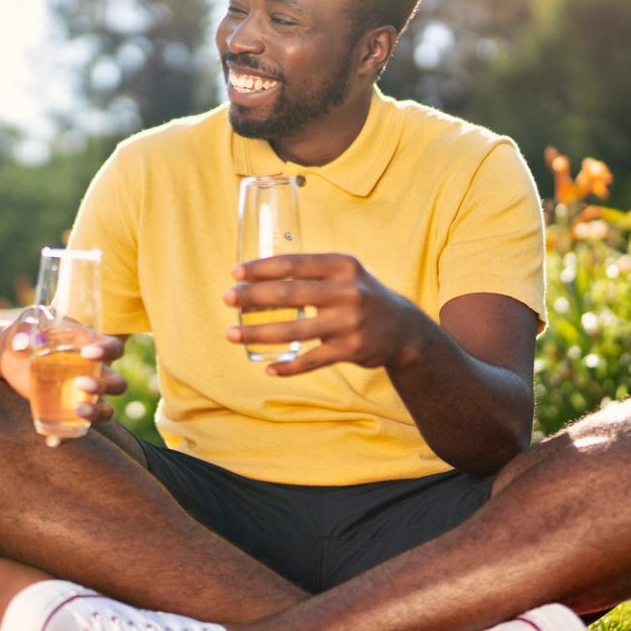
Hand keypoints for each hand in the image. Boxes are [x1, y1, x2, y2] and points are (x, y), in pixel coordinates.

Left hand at [1, 307, 126, 431]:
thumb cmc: (28, 331)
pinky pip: (73, 429)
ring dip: (96, 414)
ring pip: (105, 411)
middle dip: (105, 387)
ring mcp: (82, 395)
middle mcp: (93, 372)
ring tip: (78, 411)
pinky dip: (65, 437)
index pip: (114, 348)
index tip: (88, 353)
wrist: (13, 354)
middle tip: (80, 383)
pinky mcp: (65, 411)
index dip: (108, 352)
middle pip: (117, 384)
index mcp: (91, 345)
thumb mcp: (27, 322)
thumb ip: (24, 327)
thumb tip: (21, 344)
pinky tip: (51, 441)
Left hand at [225, 253, 422, 376]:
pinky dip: (288, 367)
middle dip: (254, 297)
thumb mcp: (345, 273)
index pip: (294, 264)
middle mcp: (348, 291)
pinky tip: (268, 367)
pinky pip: (311, 361)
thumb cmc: (360, 295)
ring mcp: (350, 323)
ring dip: (258, 333)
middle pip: (290, 294)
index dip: (262, 268)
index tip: (235, 273)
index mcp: (343, 266)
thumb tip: (258, 275)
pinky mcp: (351, 350)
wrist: (404, 329)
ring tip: (231, 334)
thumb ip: (310, 271)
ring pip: (294, 330)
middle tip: (227, 299)